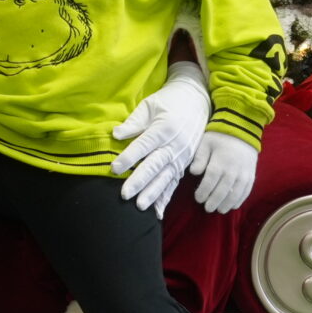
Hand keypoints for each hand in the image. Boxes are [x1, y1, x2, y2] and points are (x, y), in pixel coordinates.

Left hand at [112, 61, 209, 217]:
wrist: (197, 101)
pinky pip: (175, 182)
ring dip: (153, 193)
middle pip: (155, 165)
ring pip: (166, 177)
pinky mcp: (186, 164)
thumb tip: (116, 134)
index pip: (144, 145)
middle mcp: (175, 144)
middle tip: (125, 194)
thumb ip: (133, 122)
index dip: (129, 157)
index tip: (114, 168)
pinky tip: (157, 211)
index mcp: (165, 127)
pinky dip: (166, 197)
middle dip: (139, 181)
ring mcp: (182, 156)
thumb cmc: (169, 101)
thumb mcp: (150, 105)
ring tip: (140, 206)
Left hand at [190, 132, 257, 214]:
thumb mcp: (206, 142)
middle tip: (207, 208)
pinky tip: (233, 206)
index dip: (203, 192)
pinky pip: (246, 191)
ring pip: (235, 194)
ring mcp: (244, 174)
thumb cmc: (220, 137)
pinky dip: (239, 200)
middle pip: (222, 191)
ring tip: (219, 210)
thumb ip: (199, 158)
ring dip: (226, 204)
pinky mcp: (251, 175)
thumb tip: (194, 172)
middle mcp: (233, 170)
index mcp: (220, 161)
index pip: (210, 181)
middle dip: (213, 202)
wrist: (243, 130)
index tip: (198, 198)